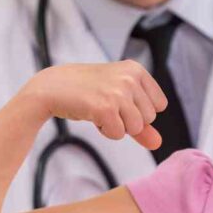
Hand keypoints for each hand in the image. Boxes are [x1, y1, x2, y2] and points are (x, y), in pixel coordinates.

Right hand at [24, 61, 167, 150]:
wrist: (52, 87)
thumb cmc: (87, 91)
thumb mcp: (118, 99)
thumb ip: (141, 122)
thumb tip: (158, 143)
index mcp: (136, 69)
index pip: (159, 105)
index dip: (140, 110)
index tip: (120, 99)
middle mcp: (130, 78)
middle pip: (149, 119)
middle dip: (127, 119)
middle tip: (106, 104)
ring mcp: (118, 92)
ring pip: (136, 128)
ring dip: (117, 126)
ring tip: (99, 109)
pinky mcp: (105, 108)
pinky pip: (118, 134)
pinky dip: (105, 131)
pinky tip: (92, 115)